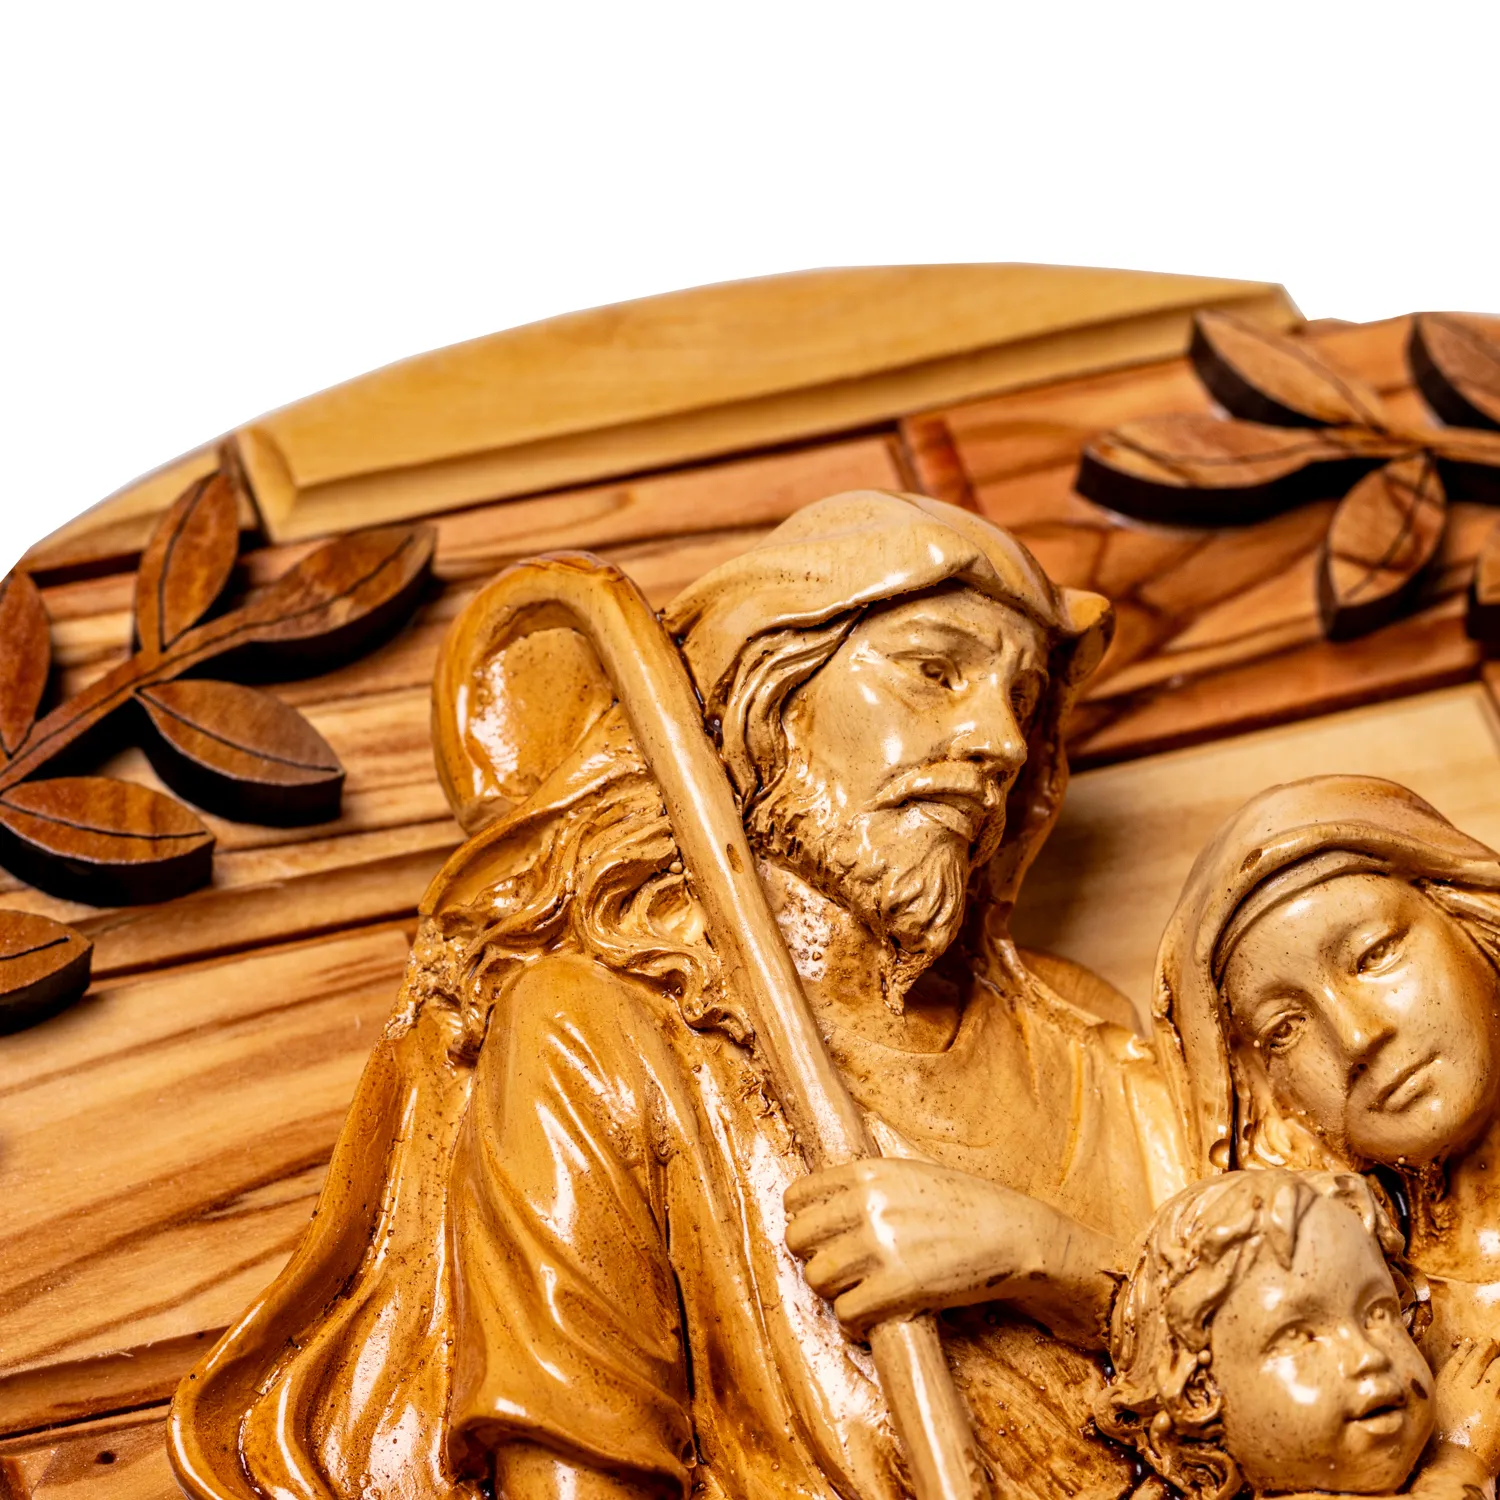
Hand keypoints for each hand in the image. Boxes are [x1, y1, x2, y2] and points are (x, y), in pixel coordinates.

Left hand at [782, 1156, 1119, 1345]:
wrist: (1013, 1234)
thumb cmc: (964, 1205)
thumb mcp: (910, 1175)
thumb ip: (867, 1186)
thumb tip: (821, 1206)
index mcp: (867, 1173)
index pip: (797, 1197)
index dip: (801, 1221)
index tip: (817, 1238)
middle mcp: (867, 1205)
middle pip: (799, 1240)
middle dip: (812, 1258)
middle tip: (837, 1270)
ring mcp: (881, 1246)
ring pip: (817, 1279)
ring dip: (833, 1291)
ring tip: (858, 1293)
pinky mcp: (900, 1287)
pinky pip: (847, 1313)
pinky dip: (854, 1322)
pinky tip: (873, 1315)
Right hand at [1434, 1338, 1499, 1474]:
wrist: (1454, 1463)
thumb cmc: (1440, 1444)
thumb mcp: (1434, 1411)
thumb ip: (1444, 1397)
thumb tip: (1451, 1390)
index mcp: (1444, 1385)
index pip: (1457, 1359)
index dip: (1466, 1350)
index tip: (1470, 1344)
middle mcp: (1463, 1386)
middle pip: (1478, 1359)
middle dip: (1487, 1349)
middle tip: (1493, 1344)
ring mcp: (1484, 1397)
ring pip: (1497, 1371)